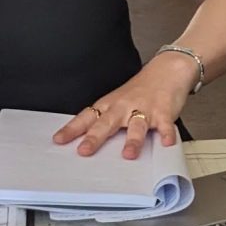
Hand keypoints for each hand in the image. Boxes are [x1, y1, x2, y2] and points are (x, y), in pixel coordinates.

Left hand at [51, 53, 195, 158]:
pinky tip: (166, 142)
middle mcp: (124, 107)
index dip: (72, 129)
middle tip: (84, 150)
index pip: (87, 117)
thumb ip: (104, 120)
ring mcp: (144, 109)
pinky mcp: (163, 112)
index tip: (59, 140)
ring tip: (128, 154)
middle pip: (106, 123)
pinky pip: (165, 124)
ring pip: (136, 126)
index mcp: (110, 105)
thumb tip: (86, 139)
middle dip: (94, 137)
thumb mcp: (117, 101)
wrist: (166, 70)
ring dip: (132, 140)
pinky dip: (167, 133)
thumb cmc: (140, 89)